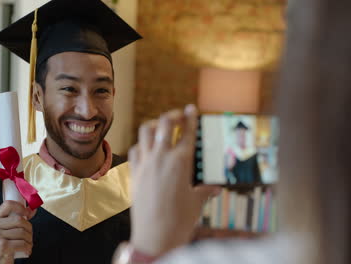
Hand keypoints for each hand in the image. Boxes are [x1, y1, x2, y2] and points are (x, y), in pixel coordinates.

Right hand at [0, 201, 36, 263]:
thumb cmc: (5, 243)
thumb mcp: (9, 229)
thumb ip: (20, 217)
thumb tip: (33, 209)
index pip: (8, 204)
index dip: (21, 207)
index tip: (27, 214)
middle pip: (20, 220)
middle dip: (29, 228)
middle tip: (28, 236)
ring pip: (23, 232)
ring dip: (29, 240)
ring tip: (26, 244)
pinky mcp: (2, 246)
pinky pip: (22, 243)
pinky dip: (27, 248)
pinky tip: (26, 250)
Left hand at [129, 105, 220, 256]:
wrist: (155, 237)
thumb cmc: (180, 221)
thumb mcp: (197, 203)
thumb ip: (206, 191)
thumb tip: (216, 189)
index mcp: (181, 162)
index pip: (186, 131)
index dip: (190, 116)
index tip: (191, 108)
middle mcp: (161, 157)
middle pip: (164, 123)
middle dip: (172, 114)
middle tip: (178, 115)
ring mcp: (145, 163)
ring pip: (146, 131)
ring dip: (154, 124)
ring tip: (161, 126)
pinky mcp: (134, 173)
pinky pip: (135, 149)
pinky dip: (141, 144)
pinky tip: (146, 148)